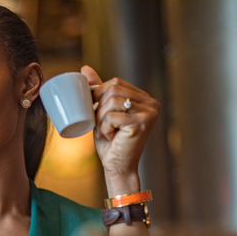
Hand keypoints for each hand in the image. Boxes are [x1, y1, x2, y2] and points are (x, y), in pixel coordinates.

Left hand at [81, 65, 159, 195]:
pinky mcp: (141, 123)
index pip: (116, 82)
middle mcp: (151, 103)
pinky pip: (111, 117)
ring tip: (107, 132)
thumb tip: (84, 68)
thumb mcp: (102, 112)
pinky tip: (112, 137)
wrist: (118, 167)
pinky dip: (104, 128)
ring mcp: (149, 112)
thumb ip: (98, 91)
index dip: (99, 94)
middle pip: (112, 90)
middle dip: (99, 107)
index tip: (96, 111)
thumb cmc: (110, 142)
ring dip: (100, 119)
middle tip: (101, 125)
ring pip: (110, 102)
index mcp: (145, 98)